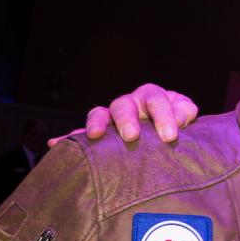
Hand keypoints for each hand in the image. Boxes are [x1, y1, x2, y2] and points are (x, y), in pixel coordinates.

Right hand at [48, 86, 198, 147]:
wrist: (166, 134)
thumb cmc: (176, 125)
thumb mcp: (184, 116)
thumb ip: (185, 113)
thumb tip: (180, 118)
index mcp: (152, 97)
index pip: (156, 99)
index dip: (163, 115)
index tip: (170, 136)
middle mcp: (129, 104)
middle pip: (123, 104)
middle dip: (126, 119)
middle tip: (131, 136)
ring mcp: (111, 118)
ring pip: (99, 114)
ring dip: (95, 124)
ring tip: (93, 136)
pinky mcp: (99, 133)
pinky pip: (80, 135)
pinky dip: (69, 138)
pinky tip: (54, 144)